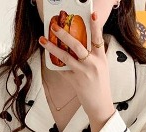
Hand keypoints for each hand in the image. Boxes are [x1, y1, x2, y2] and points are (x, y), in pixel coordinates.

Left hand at [40, 12, 114, 131]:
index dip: (95, 26)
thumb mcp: (102, 68)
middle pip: (78, 45)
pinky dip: (56, 65)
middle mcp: (93, 63)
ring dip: (52, 48)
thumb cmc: (100, 87)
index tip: (91, 14)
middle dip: (65, 34)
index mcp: (101, 58)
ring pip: (66, 57)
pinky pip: (63, 70)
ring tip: (44, 40)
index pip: (98, 38)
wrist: (100, 105)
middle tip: (54, 27)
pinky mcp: (75, 81)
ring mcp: (83, 72)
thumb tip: (81, 47)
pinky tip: (49, 59)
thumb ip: (94, 57)